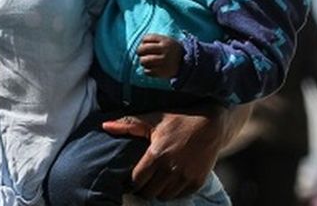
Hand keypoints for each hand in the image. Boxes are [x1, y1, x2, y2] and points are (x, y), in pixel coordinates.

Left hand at [102, 108, 226, 199]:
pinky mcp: (197, 183)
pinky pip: (179, 196)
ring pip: (163, 196)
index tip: (129, 178)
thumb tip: (105, 125)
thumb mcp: (153, 119)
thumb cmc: (178, 120)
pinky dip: (173, 191)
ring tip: (156, 180)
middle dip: (142, 188)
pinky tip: (170, 180)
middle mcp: (171, 169)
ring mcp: (185, 177)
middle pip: (148, 192)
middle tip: (142, 180)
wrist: (212, 125)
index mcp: (157, 155)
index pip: (136, 181)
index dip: (130, 182)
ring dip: (157, 190)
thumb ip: (129, 124)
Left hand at [138, 34, 183, 78]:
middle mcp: (165, 50)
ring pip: (144, 61)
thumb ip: (154, 40)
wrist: (186, 63)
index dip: (142, 42)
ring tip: (145, 62)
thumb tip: (139, 43)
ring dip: (142, 61)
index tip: (144, 45)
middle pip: (143, 49)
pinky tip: (151, 69)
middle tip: (141, 54)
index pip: (146, 38)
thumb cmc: (171, 50)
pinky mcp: (163, 72)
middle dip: (139, 51)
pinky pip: (148, 71)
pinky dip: (147, 70)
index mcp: (165, 41)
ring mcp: (164, 62)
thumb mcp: (166, 41)